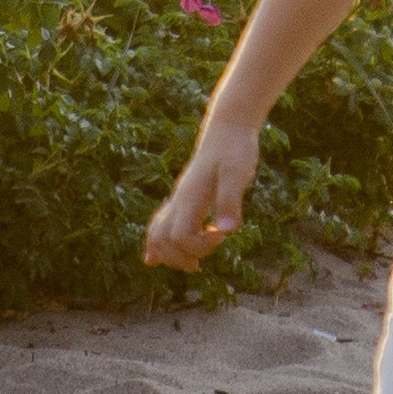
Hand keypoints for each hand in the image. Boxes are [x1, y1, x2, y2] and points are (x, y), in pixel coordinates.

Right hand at [144, 115, 259, 269]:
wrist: (228, 130)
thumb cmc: (235, 150)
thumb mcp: (238, 173)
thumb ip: (230, 200)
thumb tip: (228, 231)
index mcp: (190, 197)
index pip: (181, 236)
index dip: (200, 245)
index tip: (222, 234)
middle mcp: (179, 201)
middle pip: (163, 241)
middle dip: (182, 258)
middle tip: (207, 257)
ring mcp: (178, 200)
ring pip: (157, 235)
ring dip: (170, 255)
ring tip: (193, 263)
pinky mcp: (184, 200)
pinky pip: (159, 226)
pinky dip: (156, 245)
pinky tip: (155, 259)